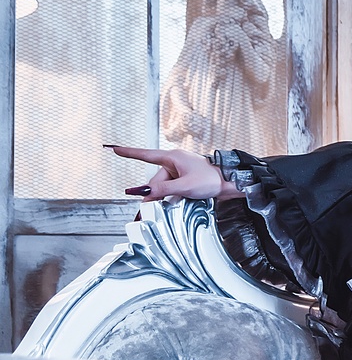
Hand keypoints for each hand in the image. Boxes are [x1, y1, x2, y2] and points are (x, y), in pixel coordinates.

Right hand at [108, 143, 228, 199]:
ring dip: (165, 197)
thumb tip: (143, 193)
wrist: (229, 183)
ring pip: (163, 186)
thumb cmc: (211, 180)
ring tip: (175, 204)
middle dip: (155, 194)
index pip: (146, 155)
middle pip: (155, 180)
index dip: (129, 153)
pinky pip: (171, 188)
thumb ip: (163, 190)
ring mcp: (179, 171)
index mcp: (172, 157)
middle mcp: (174, 162)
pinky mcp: (184, 179)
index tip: (115, 149)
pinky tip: (178, 202)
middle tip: (153, 210)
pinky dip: (171, 197)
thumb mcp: (185, 187)